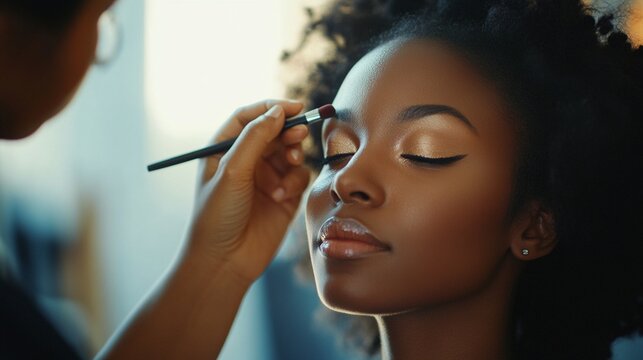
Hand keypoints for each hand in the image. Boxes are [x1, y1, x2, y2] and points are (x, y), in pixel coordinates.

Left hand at [186, 99, 310, 282]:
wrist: (224, 261)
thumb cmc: (217, 216)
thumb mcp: (232, 171)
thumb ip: (255, 138)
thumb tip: (278, 111)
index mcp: (224, 150)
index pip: (249, 117)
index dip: (271, 108)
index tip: (294, 107)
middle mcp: (246, 161)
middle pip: (274, 132)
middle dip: (288, 131)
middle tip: (298, 133)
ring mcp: (265, 179)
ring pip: (290, 153)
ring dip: (293, 156)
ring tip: (290, 165)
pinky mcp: (283, 197)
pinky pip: (298, 177)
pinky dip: (295, 181)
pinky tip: (281, 196)